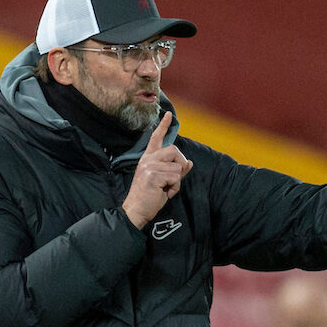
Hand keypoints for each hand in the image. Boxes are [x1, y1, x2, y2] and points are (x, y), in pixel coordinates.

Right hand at [122, 112, 193, 229]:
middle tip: (173, 179)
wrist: (136, 210)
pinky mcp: (153, 175)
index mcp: (148, 159)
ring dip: (176, 181)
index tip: (168, 115)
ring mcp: (149, 166)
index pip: (156, 138)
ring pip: (177, 166)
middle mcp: (148, 159)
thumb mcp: (164, 181)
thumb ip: (175, 171)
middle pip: (175, 150)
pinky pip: (175, 177)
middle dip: (180, 164)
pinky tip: (164, 193)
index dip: (163, 126)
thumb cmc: (149, 197)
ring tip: (165, 189)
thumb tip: (190, 163)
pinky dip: (174, 188)